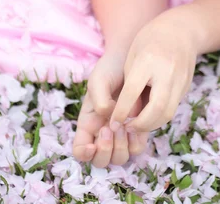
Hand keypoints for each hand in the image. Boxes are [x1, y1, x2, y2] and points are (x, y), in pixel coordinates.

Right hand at [72, 51, 149, 166]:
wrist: (131, 58)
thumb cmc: (110, 69)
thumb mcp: (99, 80)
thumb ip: (99, 99)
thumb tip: (108, 118)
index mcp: (88, 123)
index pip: (80, 150)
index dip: (84, 154)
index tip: (92, 144)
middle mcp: (103, 132)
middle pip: (101, 161)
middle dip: (105, 151)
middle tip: (110, 129)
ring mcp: (121, 133)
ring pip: (119, 158)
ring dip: (121, 148)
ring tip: (124, 125)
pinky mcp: (138, 128)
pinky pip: (137, 148)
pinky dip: (136, 142)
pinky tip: (136, 125)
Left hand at [109, 11, 197, 134]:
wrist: (180, 29)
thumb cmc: (150, 39)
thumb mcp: (133, 55)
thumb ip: (130, 82)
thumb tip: (127, 112)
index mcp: (147, 61)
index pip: (132, 92)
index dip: (121, 111)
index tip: (114, 122)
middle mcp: (166, 72)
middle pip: (156, 108)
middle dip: (140, 124)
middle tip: (127, 128)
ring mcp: (180, 80)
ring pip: (168, 113)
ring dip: (151, 125)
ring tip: (137, 126)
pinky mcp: (186, 86)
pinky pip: (173, 108)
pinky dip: (160, 117)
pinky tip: (149, 118)